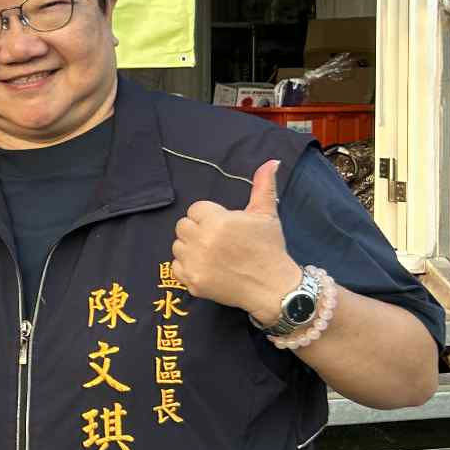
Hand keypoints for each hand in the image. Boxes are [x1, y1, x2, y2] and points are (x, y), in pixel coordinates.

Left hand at [172, 159, 299, 317]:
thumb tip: (271, 161)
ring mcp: (195, 262)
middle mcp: (203, 240)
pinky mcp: (192, 281)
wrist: (273, 288)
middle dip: (198, 230)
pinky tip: (208, 268)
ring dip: (191, 248)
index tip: (225, 227)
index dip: (210, 216)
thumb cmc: (269, 248)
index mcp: (218, 221)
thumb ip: (263, 186)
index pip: (196, 209)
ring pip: (177, 246)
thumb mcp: (267, 214)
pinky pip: (175, 267)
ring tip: (214, 254)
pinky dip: (188, 268)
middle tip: (218, 241)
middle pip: (183, 226)